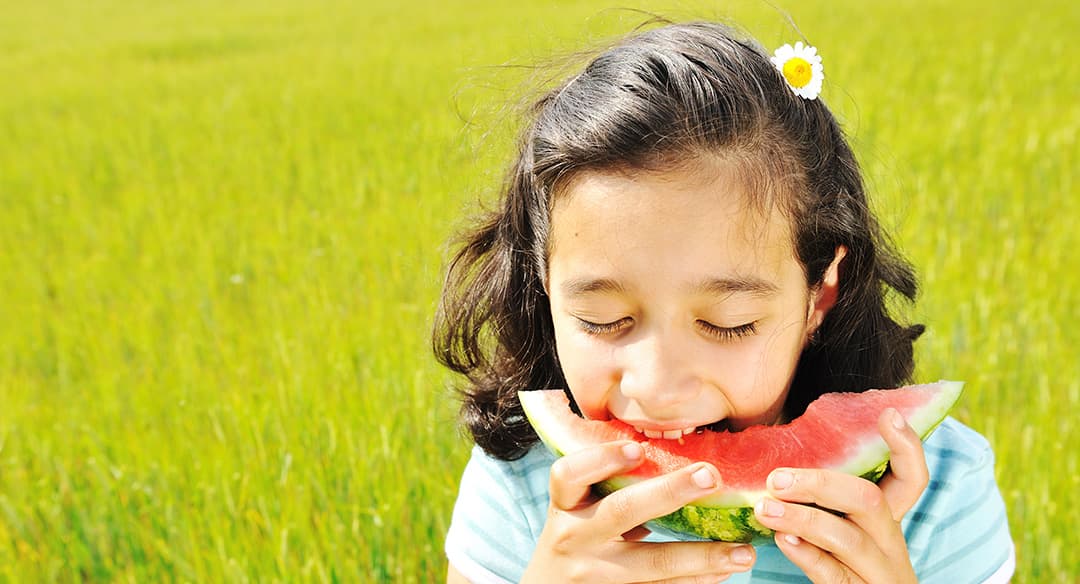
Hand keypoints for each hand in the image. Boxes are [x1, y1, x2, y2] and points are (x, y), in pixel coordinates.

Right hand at [522, 441, 755, 583]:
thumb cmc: (573, 540)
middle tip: (712, 476)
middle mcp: (575, 538)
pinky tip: (722, 571)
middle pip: (622, 511)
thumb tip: (672, 457)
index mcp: (564, 508)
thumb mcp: (575, 512)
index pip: (569, 475)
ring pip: (653, 563)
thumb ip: (607, 488)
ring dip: (704, 556)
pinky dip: (696, 580)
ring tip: (744, 552)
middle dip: (670, 491)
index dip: (602, 459)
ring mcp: (596, 574)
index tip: (638, 449)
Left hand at [752, 408, 928, 582]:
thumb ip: (826, 501)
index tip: (888, 414)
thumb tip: (781, 466)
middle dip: (823, 483)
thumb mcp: (843, 530)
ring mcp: (879, 574)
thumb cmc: (840, 567)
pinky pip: (834, 575)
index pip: (912, 480)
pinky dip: (807, 555)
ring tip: (765, 507)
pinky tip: (783, 540)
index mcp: (888, 521)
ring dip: (803, 519)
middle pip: (871, 501)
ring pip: (849, 539)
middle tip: (776, 477)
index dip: (907, 448)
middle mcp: (890, 544)